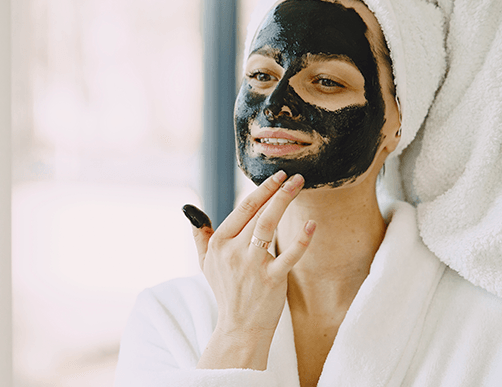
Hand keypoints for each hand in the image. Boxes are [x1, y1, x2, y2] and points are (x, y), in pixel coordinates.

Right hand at [182, 171, 315, 369]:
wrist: (239, 327)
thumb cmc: (226, 292)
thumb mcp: (205, 264)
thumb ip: (200, 236)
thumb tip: (190, 212)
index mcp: (218, 244)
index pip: (241, 210)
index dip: (260, 191)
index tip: (275, 177)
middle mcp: (233, 252)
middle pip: (257, 213)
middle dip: (276, 190)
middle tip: (294, 175)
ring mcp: (252, 265)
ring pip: (268, 225)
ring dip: (284, 201)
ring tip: (299, 185)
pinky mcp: (271, 279)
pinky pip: (288, 255)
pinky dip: (301, 240)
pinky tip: (311, 224)